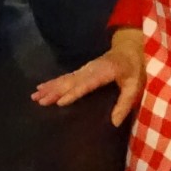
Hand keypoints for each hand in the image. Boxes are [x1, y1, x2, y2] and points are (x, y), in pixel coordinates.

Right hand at [31, 26, 145, 125]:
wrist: (129, 48)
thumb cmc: (134, 69)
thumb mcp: (135, 86)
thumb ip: (125, 103)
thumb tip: (114, 122)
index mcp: (104, 72)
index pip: (86, 84)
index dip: (73, 93)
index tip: (60, 102)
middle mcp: (91, 69)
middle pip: (70, 81)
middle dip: (54, 91)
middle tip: (39, 101)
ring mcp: (85, 68)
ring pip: (65, 78)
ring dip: (50, 87)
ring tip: (35, 95)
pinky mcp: (82, 70)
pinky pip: (66, 77)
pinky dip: (53, 82)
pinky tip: (42, 87)